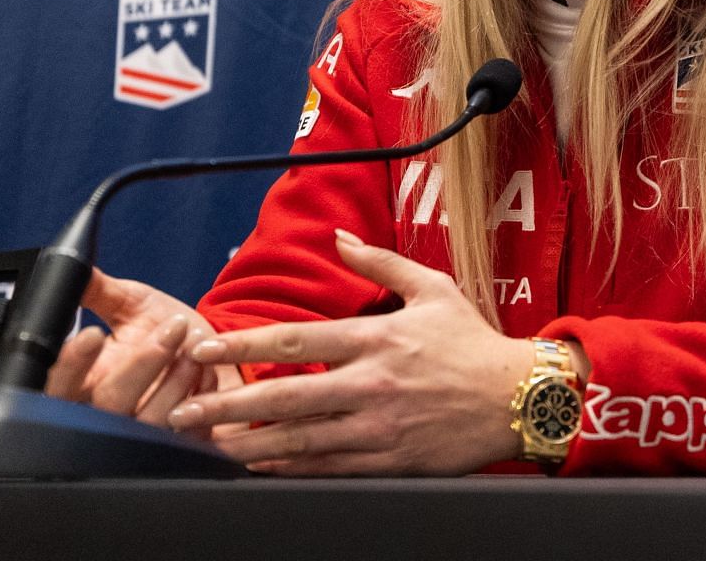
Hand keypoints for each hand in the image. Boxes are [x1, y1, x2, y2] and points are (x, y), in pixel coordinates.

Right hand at [44, 269, 228, 430]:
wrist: (211, 354)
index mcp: (84, 385)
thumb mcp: (130, 306)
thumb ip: (100, 291)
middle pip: (109, 404)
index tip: (92, 335)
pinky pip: (188, 435)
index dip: (71, 365)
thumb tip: (74, 269)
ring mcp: (143, 440)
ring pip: (150, 422)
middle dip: (144, 362)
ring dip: (177, 379)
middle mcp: (107, 418)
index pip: (59, 385)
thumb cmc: (161, 329)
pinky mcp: (179, 450)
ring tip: (195, 347)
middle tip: (172, 327)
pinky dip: (203, 399)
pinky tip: (208, 374)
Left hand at [175, 230, 533, 475]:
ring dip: (249, 444)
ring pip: (301, 439)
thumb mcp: (432, 288)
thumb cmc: (473, 343)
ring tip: (209, 446)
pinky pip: (330, 468)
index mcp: (376, 338)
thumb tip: (337, 237)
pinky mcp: (390, 460)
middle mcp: (371, 384)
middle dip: (228, 405)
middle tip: (185, 411)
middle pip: (286, 396)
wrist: (520, 398)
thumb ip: (380, 262)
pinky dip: (291, 469)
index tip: (205, 347)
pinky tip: (260, 468)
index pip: (296, 340)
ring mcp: (378, 427)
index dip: (244, 345)